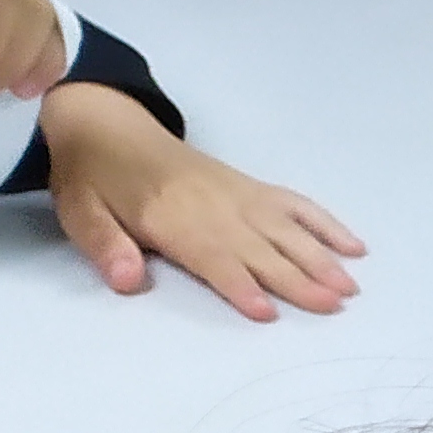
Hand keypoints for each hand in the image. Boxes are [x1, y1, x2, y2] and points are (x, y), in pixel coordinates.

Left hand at [39, 81, 363, 320]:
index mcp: (168, 214)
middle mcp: (213, 205)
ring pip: (285, 229)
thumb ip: (104, 245)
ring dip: (319, 258)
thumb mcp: (78, 211)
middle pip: (259, 248)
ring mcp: (238, 194)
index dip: (237, 283)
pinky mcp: (250, 188)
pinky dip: (326, 224)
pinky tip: (354, 246)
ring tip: (349, 288)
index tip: (265, 310)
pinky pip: (295, 204)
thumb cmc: (93, 177)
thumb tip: (128, 281)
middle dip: (296, 277)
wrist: (105, 123)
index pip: (210, 255)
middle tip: (333, 305)